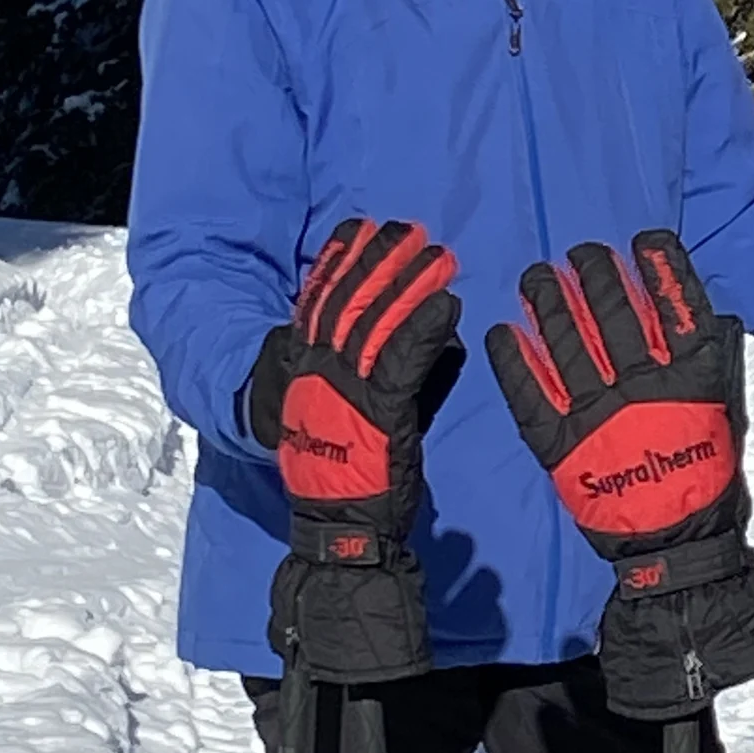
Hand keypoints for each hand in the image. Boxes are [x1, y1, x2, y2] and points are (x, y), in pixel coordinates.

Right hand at [248, 218, 462, 678]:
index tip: (359, 227)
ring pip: (375, 321)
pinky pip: (402, 360)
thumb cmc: (355, 475)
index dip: (340, 262)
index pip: (319, 301)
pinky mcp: (376, 411)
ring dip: (407, 281)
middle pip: (348, 299)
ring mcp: (343, 390)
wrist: (339, 526)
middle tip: (405, 227)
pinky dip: (425, 328)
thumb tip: (429, 339)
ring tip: (434, 252)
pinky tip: (448, 305)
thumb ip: (384, 374)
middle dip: (377, 258)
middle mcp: (318, 372)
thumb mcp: (356, 414)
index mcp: (305, 370)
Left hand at [488, 231, 753, 717]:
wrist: (676, 551)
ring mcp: (600, 416)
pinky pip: (531, 393)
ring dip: (550, 301)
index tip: (644, 239)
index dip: (661, 266)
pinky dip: (514, 360)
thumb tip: (710, 316)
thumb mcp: (726, 416)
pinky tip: (501, 331)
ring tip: (536, 275)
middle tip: (578, 252)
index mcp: (691, 379)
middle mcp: (645, 388)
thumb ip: (712, 366)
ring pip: (570, 341)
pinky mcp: (562, 446)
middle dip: (594, 273)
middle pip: (615, 312)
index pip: (677, 305)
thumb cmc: (706, 481)